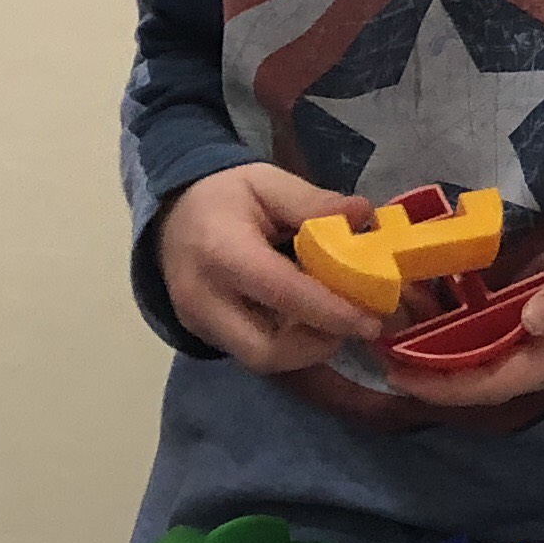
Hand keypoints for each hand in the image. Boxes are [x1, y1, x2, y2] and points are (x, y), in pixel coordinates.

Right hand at [153, 164, 386, 372]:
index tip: (371, 321)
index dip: (330, 311)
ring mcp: (198, 322)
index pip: (281, 292)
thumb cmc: (225, 196)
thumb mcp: (268, 182)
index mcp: (222, 251)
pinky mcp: (203, 335)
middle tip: (356, 325)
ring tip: (335, 321)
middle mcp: (203, 297)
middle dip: (318, 345)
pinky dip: (288, 345)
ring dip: (306, 349)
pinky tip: (309, 321)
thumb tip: (364, 215)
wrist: (172, 213)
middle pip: (266, 350)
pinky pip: (252, 353)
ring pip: (261, 360)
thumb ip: (314, 202)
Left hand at [381, 240, 543, 406]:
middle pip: (482, 382)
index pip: (491, 382)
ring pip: (488, 366)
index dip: (441, 383)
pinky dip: (465, 340)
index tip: (395, 370)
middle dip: (431, 375)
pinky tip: (443, 322)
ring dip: (443, 359)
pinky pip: (500, 348)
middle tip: (380, 353)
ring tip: (400, 338)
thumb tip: (530, 317)